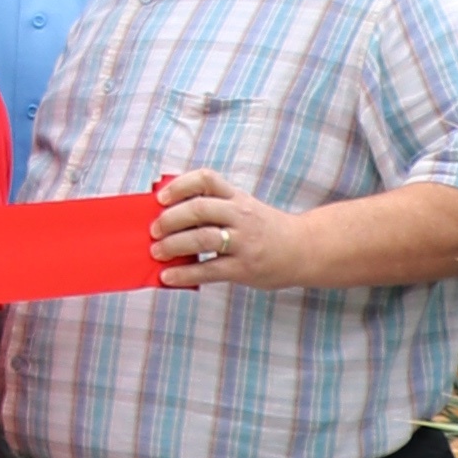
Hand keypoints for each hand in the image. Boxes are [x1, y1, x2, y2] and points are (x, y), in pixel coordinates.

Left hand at [152, 167, 309, 290]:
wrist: (304, 250)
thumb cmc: (265, 228)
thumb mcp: (245, 207)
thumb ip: (216, 207)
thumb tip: (170, 214)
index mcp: (238, 197)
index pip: (206, 179)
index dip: (180, 185)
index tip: (160, 197)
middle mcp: (241, 215)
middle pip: (199, 209)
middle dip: (170, 219)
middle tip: (153, 230)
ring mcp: (244, 242)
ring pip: (202, 238)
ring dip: (173, 245)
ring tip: (157, 252)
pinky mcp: (244, 268)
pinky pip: (210, 270)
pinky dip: (185, 274)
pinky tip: (169, 277)